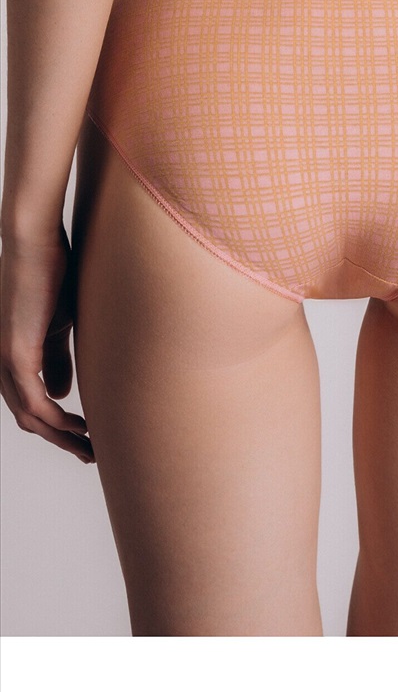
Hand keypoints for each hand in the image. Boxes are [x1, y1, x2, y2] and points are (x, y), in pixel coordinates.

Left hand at [0, 223, 94, 463]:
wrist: (35, 242)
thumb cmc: (50, 274)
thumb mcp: (58, 325)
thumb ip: (55, 359)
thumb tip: (58, 396)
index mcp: (8, 355)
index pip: (27, 405)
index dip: (55, 428)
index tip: (84, 438)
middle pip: (26, 419)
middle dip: (60, 441)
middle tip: (89, 454)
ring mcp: (2, 359)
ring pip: (28, 417)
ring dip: (60, 437)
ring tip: (89, 447)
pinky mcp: (15, 352)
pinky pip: (33, 402)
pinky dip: (56, 421)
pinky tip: (78, 427)